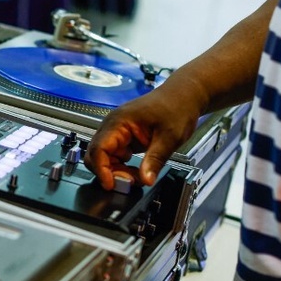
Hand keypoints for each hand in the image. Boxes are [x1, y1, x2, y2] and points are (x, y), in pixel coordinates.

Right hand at [83, 84, 200, 189]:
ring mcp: (117, 132)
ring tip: (137, 178)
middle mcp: (113, 126)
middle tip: (128, 184)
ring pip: (105, 158)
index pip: (98, 149)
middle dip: (108, 173)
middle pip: (96, 155)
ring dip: (117, 172)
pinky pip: (115, 157)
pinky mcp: (124, 138)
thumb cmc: (176, 107)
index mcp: (119, 121)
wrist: (184, 95)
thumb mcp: (169, 137)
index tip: (111, 185)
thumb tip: (145, 180)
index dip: (101, 169)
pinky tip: (138, 171)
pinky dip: (123, 168)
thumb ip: (155, 160)